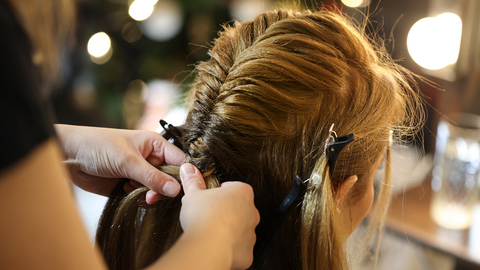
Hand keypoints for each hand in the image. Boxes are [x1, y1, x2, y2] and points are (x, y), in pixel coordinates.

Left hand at [55, 124, 184, 203]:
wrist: (67, 155)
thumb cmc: (97, 146)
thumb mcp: (128, 161)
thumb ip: (153, 177)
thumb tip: (177, 190)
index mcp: (155, 144)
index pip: (180, 161)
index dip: (183, 176)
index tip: (181, 191)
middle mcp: (151, 158)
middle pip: (170, 178)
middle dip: (163, 189)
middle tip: (151, 196)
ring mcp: (140, 173)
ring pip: (157, 190)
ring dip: (149, 195)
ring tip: (133, 192)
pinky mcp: (129, 185)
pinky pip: (143, 197)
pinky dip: (139, 199)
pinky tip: (127, 194)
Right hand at [179, 163, 259, 269]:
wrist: (208, 245)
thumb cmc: (203, 217)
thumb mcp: (193, 194)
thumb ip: (193, 181)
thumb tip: (189, 169)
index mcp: (242, 193)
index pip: (234, 188)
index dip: (221, 193)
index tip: (211, 198)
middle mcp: (251, 211)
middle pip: (240, 209)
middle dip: (227, 212)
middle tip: (210, 216)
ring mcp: (251, 232)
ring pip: (242, 229)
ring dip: (230, 230)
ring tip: (212, 232)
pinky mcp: (248, 251)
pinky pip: (240, 248)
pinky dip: (231, 248)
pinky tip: (218, 246)